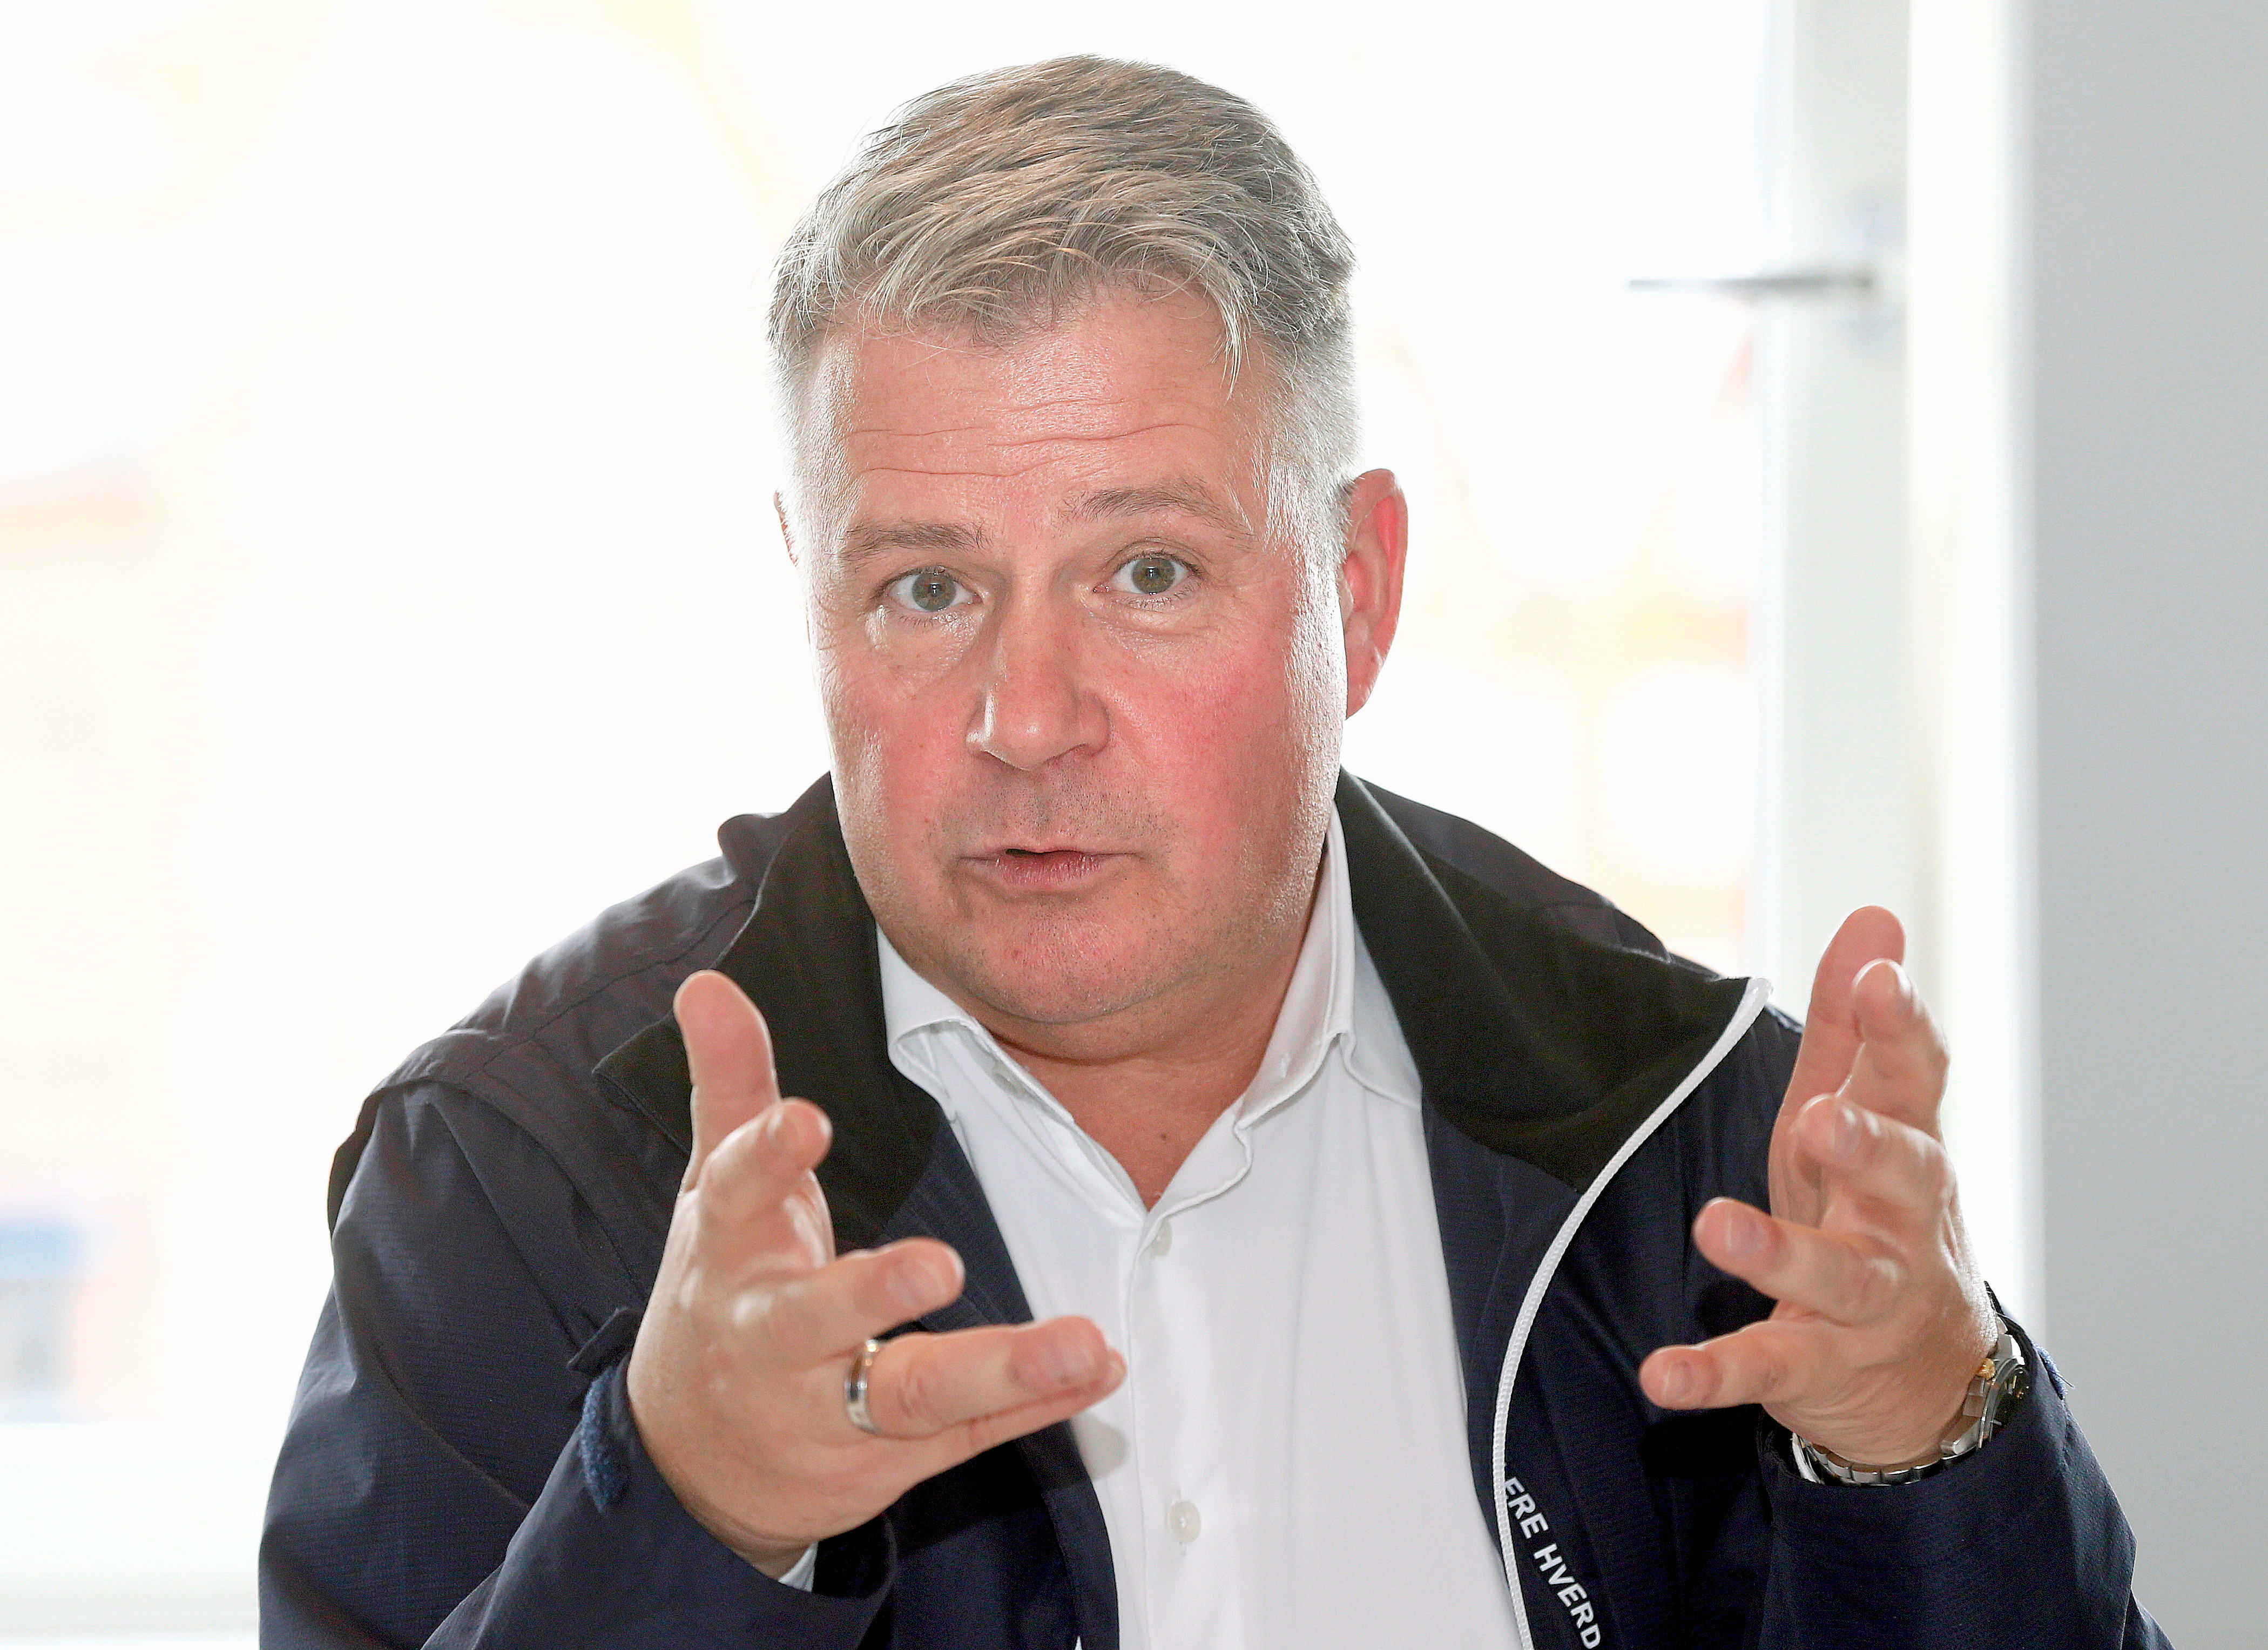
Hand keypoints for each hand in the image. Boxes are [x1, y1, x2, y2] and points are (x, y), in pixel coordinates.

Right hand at [626, 970, 1124, 1575]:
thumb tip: (705, 982)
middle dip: (872, 1293)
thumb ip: (730, 1081)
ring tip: (1081, 1342)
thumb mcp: (716, 1186)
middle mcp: (771, 1336)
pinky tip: (1101, 1371)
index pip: (739, 1196)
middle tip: (940, 1263)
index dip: (769, 1156)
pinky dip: (1035, 1406)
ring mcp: (829, 1409)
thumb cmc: (726, 1287)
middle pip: (815, 1318)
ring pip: (913, 1396)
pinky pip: (968, 1435)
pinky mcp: (887, 1458)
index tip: (809, 1119)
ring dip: (1000, 1369)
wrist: (693, 1459)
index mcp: (730, 1251)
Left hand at [1639, 908, 1996, 1466]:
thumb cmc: (1877, 1213)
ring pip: (1836, 1275)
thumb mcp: (1863, 1114)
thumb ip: (1855, 1023)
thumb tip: (1875, 916)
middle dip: (1865, 1145)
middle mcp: (1899, 1221)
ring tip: (1716, 1226)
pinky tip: (1662, 1373)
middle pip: (1900, 1177)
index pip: (1915, 1080)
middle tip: (1822, 1119)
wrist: (1930, 1376)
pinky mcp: (1818, 1363)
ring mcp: (1866, 1299)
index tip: (1881, 977)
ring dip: (1777, 1252)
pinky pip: (1768, 1365)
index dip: (1900, 1027)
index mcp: (1905, 1147)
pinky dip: (1715, 1372)